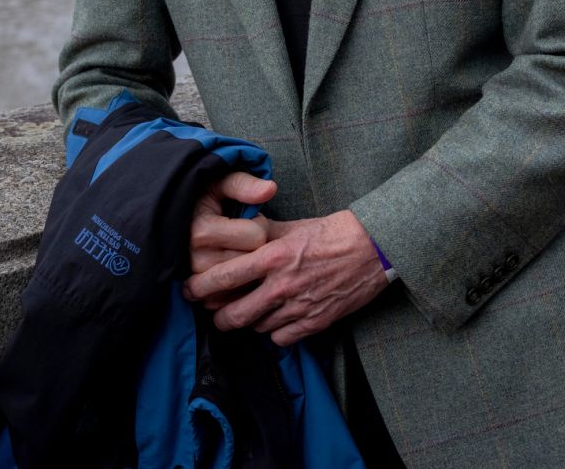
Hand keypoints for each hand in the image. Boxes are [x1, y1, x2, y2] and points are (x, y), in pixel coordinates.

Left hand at [182, 209, 387, 346]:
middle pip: (234, 315)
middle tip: (214, 311)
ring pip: (256, 328)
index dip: (200, 287)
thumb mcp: (293, 226)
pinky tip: (276, 319)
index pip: (224, 277)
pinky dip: (274, 332)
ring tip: (249, 310)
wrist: (375, 248)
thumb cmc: (334, 232)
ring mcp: (299, 307)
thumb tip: (238, 231)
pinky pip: (280, 339)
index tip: (189, 289)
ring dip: (249, 321)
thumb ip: (263, 232)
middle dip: (218, 316)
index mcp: (273, 257)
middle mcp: (282, 285)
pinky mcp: (315, 323)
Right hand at [187, 171, 277, 309]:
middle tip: (244, 234)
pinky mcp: (199, 294)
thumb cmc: (200, 198)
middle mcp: (195, 259)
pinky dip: (239, 285)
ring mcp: (196, 280)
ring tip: (236, 248)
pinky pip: (233, 297)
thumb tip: (270, 189)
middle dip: (255, 247)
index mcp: (201, 231)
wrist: (169, 219)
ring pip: (245, 281)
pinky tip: (234, 268)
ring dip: (247, 266)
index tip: (249, 218)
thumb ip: (244, 184)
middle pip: (252, 261)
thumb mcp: (219, 182)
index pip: (256, 236)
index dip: (260, 224)